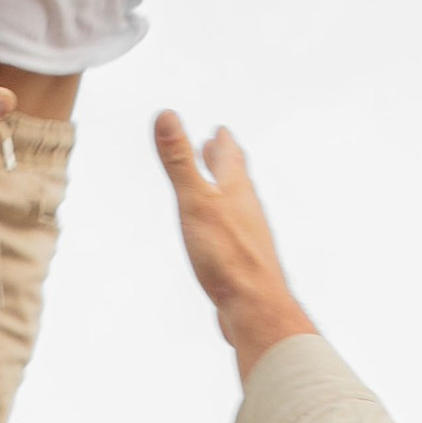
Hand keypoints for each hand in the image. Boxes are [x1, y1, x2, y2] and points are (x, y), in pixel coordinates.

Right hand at [152, 112, 316, 379]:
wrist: (255, 307)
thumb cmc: (227, 255)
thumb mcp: (195, 201)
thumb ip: (180, 160)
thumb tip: (166, 115)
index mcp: (235, 190)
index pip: (230, 157)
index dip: (223, 142)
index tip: (220, 130)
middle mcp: (247, 210)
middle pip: (237, 180)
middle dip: (226, 163)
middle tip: (222, 150)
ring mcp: (248, 238)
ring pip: (237, 208)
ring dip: (227, 193)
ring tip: (220, 190)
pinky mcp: (245, 264)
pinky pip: (234, 237)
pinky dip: (225, 226)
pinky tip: (220, 241)